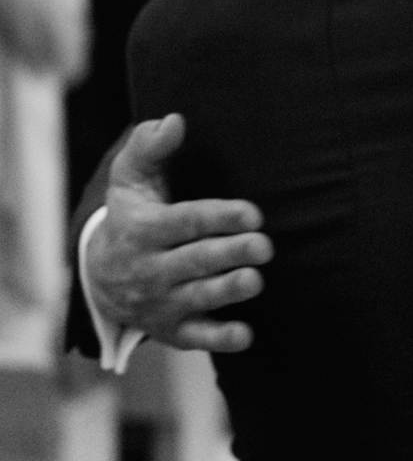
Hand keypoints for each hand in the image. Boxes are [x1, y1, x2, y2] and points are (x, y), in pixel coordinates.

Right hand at [86, 114, 273, 352]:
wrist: (100, 276)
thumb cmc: (131, 212)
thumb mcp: (130, 177)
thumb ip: (149, 146)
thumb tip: (174, 120)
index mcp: (143, 229)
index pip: (185, 222)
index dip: (219, 217)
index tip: (253, 213)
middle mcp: (150, 269)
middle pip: (195, 261)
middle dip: (229, 254)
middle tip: (264, 246)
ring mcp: (160, 302)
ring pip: (197, 298)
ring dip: (227, 292)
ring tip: (256, 280)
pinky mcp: (171, 330)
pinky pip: (195, 338)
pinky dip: (219, 339)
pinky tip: (246, 335)